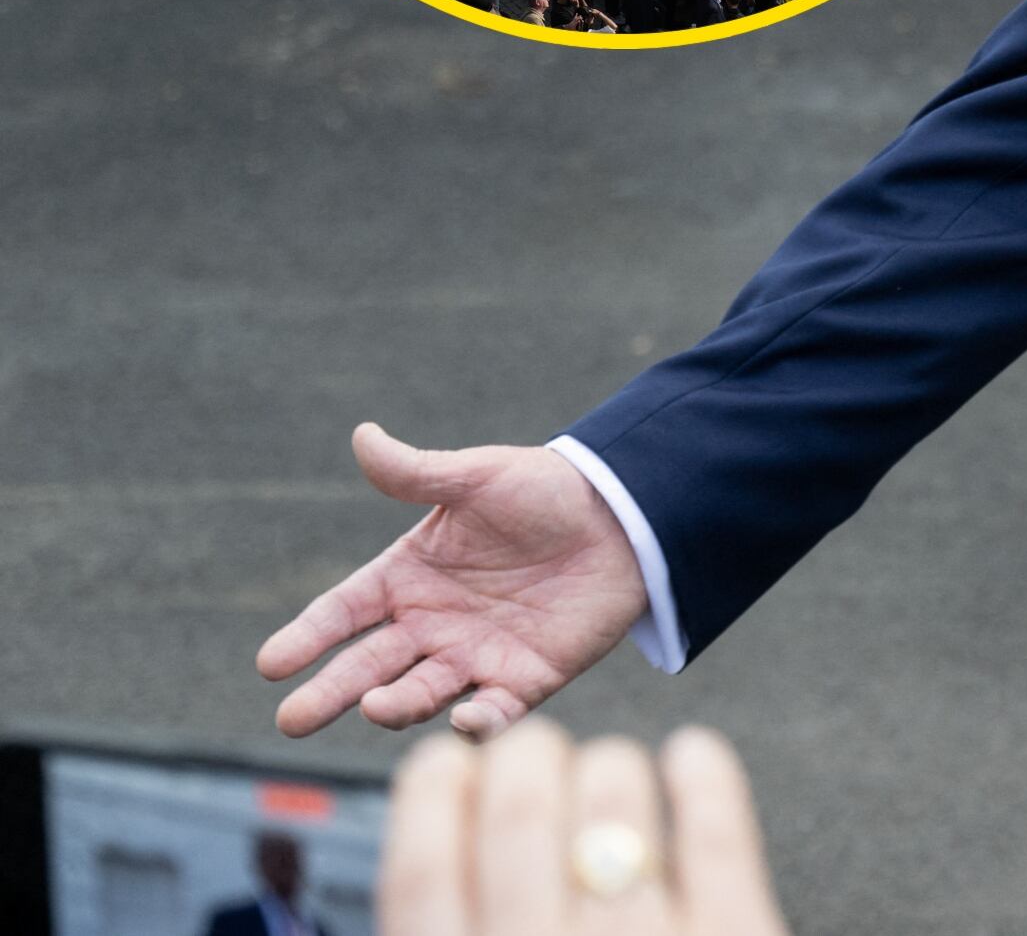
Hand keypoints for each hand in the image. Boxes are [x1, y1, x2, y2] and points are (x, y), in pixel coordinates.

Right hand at [258, 423, 647, 737]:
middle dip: (328, 694)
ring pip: (420, 694)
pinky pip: (494, 711)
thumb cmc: (544, 492)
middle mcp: (431, 624)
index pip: (343, 613)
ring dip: (395, 705)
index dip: (307, 637)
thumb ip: (418, 470)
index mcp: (408, 577)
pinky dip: (477, 722)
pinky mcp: (524, 679)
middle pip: (367, 667)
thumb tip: (363, 435)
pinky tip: (463, 717)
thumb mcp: (478, 476)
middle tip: (292, 720)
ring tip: (375, 705)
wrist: (625, 516)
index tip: (271, 664)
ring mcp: (474, 656)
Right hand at [379, 722, 788, 935]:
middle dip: (519, 762)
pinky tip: (693, 753)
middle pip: (517, 814)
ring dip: (602, 767)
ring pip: (611, 804)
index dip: (429, 799)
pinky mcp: (737, 935)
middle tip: (529, 752)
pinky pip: (717, 835)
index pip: (420, 867)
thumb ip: (458, 930)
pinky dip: (703, 778)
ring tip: (604, 767)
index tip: (441, 763)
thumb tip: (441, 877)